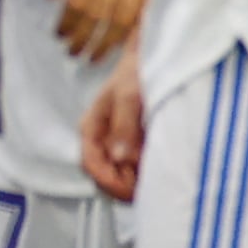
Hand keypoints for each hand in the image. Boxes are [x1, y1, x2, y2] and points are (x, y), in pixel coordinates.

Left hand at [44, 0, 163, 61]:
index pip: (78, 2)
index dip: (68, 24)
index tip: (60, 36)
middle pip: (99, 14)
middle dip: (84, 39)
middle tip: (74, 53)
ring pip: (123, 17)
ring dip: (108, 42)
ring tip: (95, 56)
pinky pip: (143, 10)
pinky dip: (131, 30)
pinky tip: (120, 42)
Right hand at [81, 61, 146, 202]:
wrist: (152, 58)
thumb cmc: (135, 72)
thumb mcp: (129, 96)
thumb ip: (123, 127)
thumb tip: (120, 157)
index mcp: (91, 128)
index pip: (90, 164)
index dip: (107, 180)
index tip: (128, 187)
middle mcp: (102, 140)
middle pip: (105, 174)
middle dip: (123, 185)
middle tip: (146, 188)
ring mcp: (117, 144)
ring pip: (120, 174)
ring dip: (135, 183)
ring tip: (154, 181)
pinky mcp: (133, 145)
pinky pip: (134, 168)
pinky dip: (144, 174)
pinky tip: (157, 172)